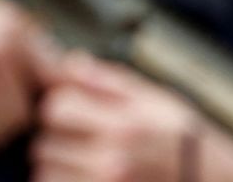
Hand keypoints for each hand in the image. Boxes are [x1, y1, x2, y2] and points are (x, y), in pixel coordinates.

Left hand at [30, 53, 203, 181]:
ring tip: (82, 162)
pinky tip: (86, 177)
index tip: (74, 110)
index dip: (60, 105)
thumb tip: (72, 62)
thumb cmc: (189, 143)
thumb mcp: (159, 101)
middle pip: (44, 144)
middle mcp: (112, 161)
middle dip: (55, 139)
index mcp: (124, 126)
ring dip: (56, 168)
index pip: (56, 108)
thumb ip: (110, 82)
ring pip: (45, 175)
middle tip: (77, 140)